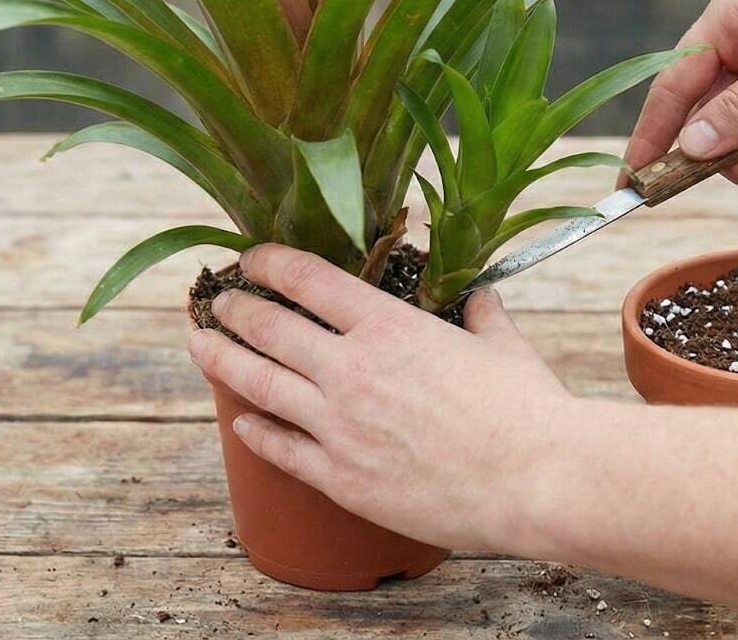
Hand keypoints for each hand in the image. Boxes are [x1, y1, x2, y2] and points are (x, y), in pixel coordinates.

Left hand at [186, 244, 572, 552]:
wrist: (537, 480)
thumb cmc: (527, 409)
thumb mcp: (501, 342)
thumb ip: (478, 312)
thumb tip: (477, 296)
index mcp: (389, 326)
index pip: (307, 279)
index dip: (269, 262)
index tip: (251, 257)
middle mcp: (352, 369)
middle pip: (269, 328)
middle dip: (234, 309)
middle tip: (216, 302)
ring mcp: (340, 427)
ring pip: (259, 384)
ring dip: (222, 359)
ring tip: (200, 345)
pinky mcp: (342, 478)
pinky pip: (281, 448)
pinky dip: (255, 430)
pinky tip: (241, 421)